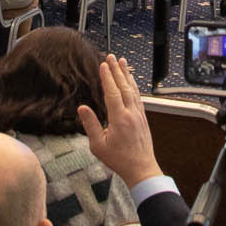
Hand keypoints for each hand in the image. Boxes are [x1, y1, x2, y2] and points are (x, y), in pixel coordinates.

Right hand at [75, 55, 159, 187]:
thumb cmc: (119, 160)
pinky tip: (131, 81)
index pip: (113, 92)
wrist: (141, 169)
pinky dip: (134, 86)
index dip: (107, 77)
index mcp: (120, 118)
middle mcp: (131, 113)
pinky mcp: (143, 118)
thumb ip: (91, 125)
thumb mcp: (99, 146)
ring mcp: (139, 115)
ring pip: (133, 90)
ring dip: (127, 75)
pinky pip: (138, 97)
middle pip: (124, 86)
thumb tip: (82, 108)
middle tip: (112, 56)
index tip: (103, 64)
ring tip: (123, 62)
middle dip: (117, 70)